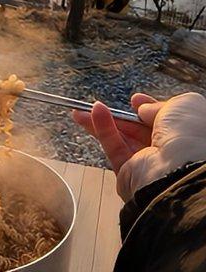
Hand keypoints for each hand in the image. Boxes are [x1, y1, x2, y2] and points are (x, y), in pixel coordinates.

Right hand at [73, 93, 205, 201]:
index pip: (163, 120)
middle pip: (138, 129)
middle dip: (120, 116)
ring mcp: (148, 163)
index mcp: (186, 136)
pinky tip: (93, 114)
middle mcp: (169, 151)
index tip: (134, 100)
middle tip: (100, 104)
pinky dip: (102, 129)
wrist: (182, 172)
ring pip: (121, 138)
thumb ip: (159, 104)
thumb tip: (143, 109)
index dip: (148, 108)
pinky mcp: (129, 173)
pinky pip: (114, 147)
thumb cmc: (190, 136)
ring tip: (81, 110)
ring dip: (103, 121)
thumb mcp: (182, 105)